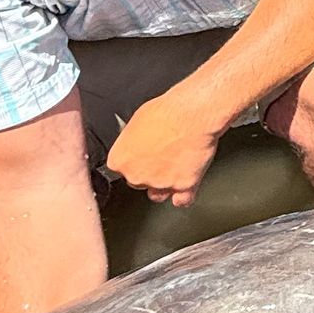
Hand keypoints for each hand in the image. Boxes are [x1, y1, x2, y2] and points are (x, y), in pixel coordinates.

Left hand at [105, 90, 224, 206]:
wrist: (192, 115)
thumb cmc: (166, 112)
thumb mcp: (137, 120)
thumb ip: (133, 139)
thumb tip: (137, 140)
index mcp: (120, 159)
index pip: (120, 168)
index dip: (133, 160)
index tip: (140, 154)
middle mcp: (137, 175)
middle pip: (138, 182)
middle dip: (148, 172)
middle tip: (160, 156)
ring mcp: (160, 183)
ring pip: (158, 194)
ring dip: (163, 186)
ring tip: (172, 169)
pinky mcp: (184, 186)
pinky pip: (182, 200)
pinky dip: (183, 196)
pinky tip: (184, 189)